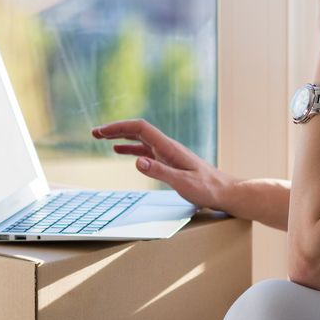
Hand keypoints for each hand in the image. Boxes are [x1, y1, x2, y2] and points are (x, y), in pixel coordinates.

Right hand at [91, 119, 234, 210]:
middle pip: (137, 130)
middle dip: (115, 129)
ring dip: (120, 137)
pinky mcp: (169, 161)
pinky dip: (130, 148)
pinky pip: (145, 150)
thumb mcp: (183, 182)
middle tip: (94, 133)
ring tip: (102, 138)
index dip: (119, 127)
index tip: (102, 132)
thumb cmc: (207, 189)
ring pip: (139, 139)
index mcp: (169, 147)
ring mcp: (167, 153)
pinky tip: (120, 151)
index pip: (140, 129)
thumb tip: (136, 161)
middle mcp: (167, 146)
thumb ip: (160, 172)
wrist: (225, 192)